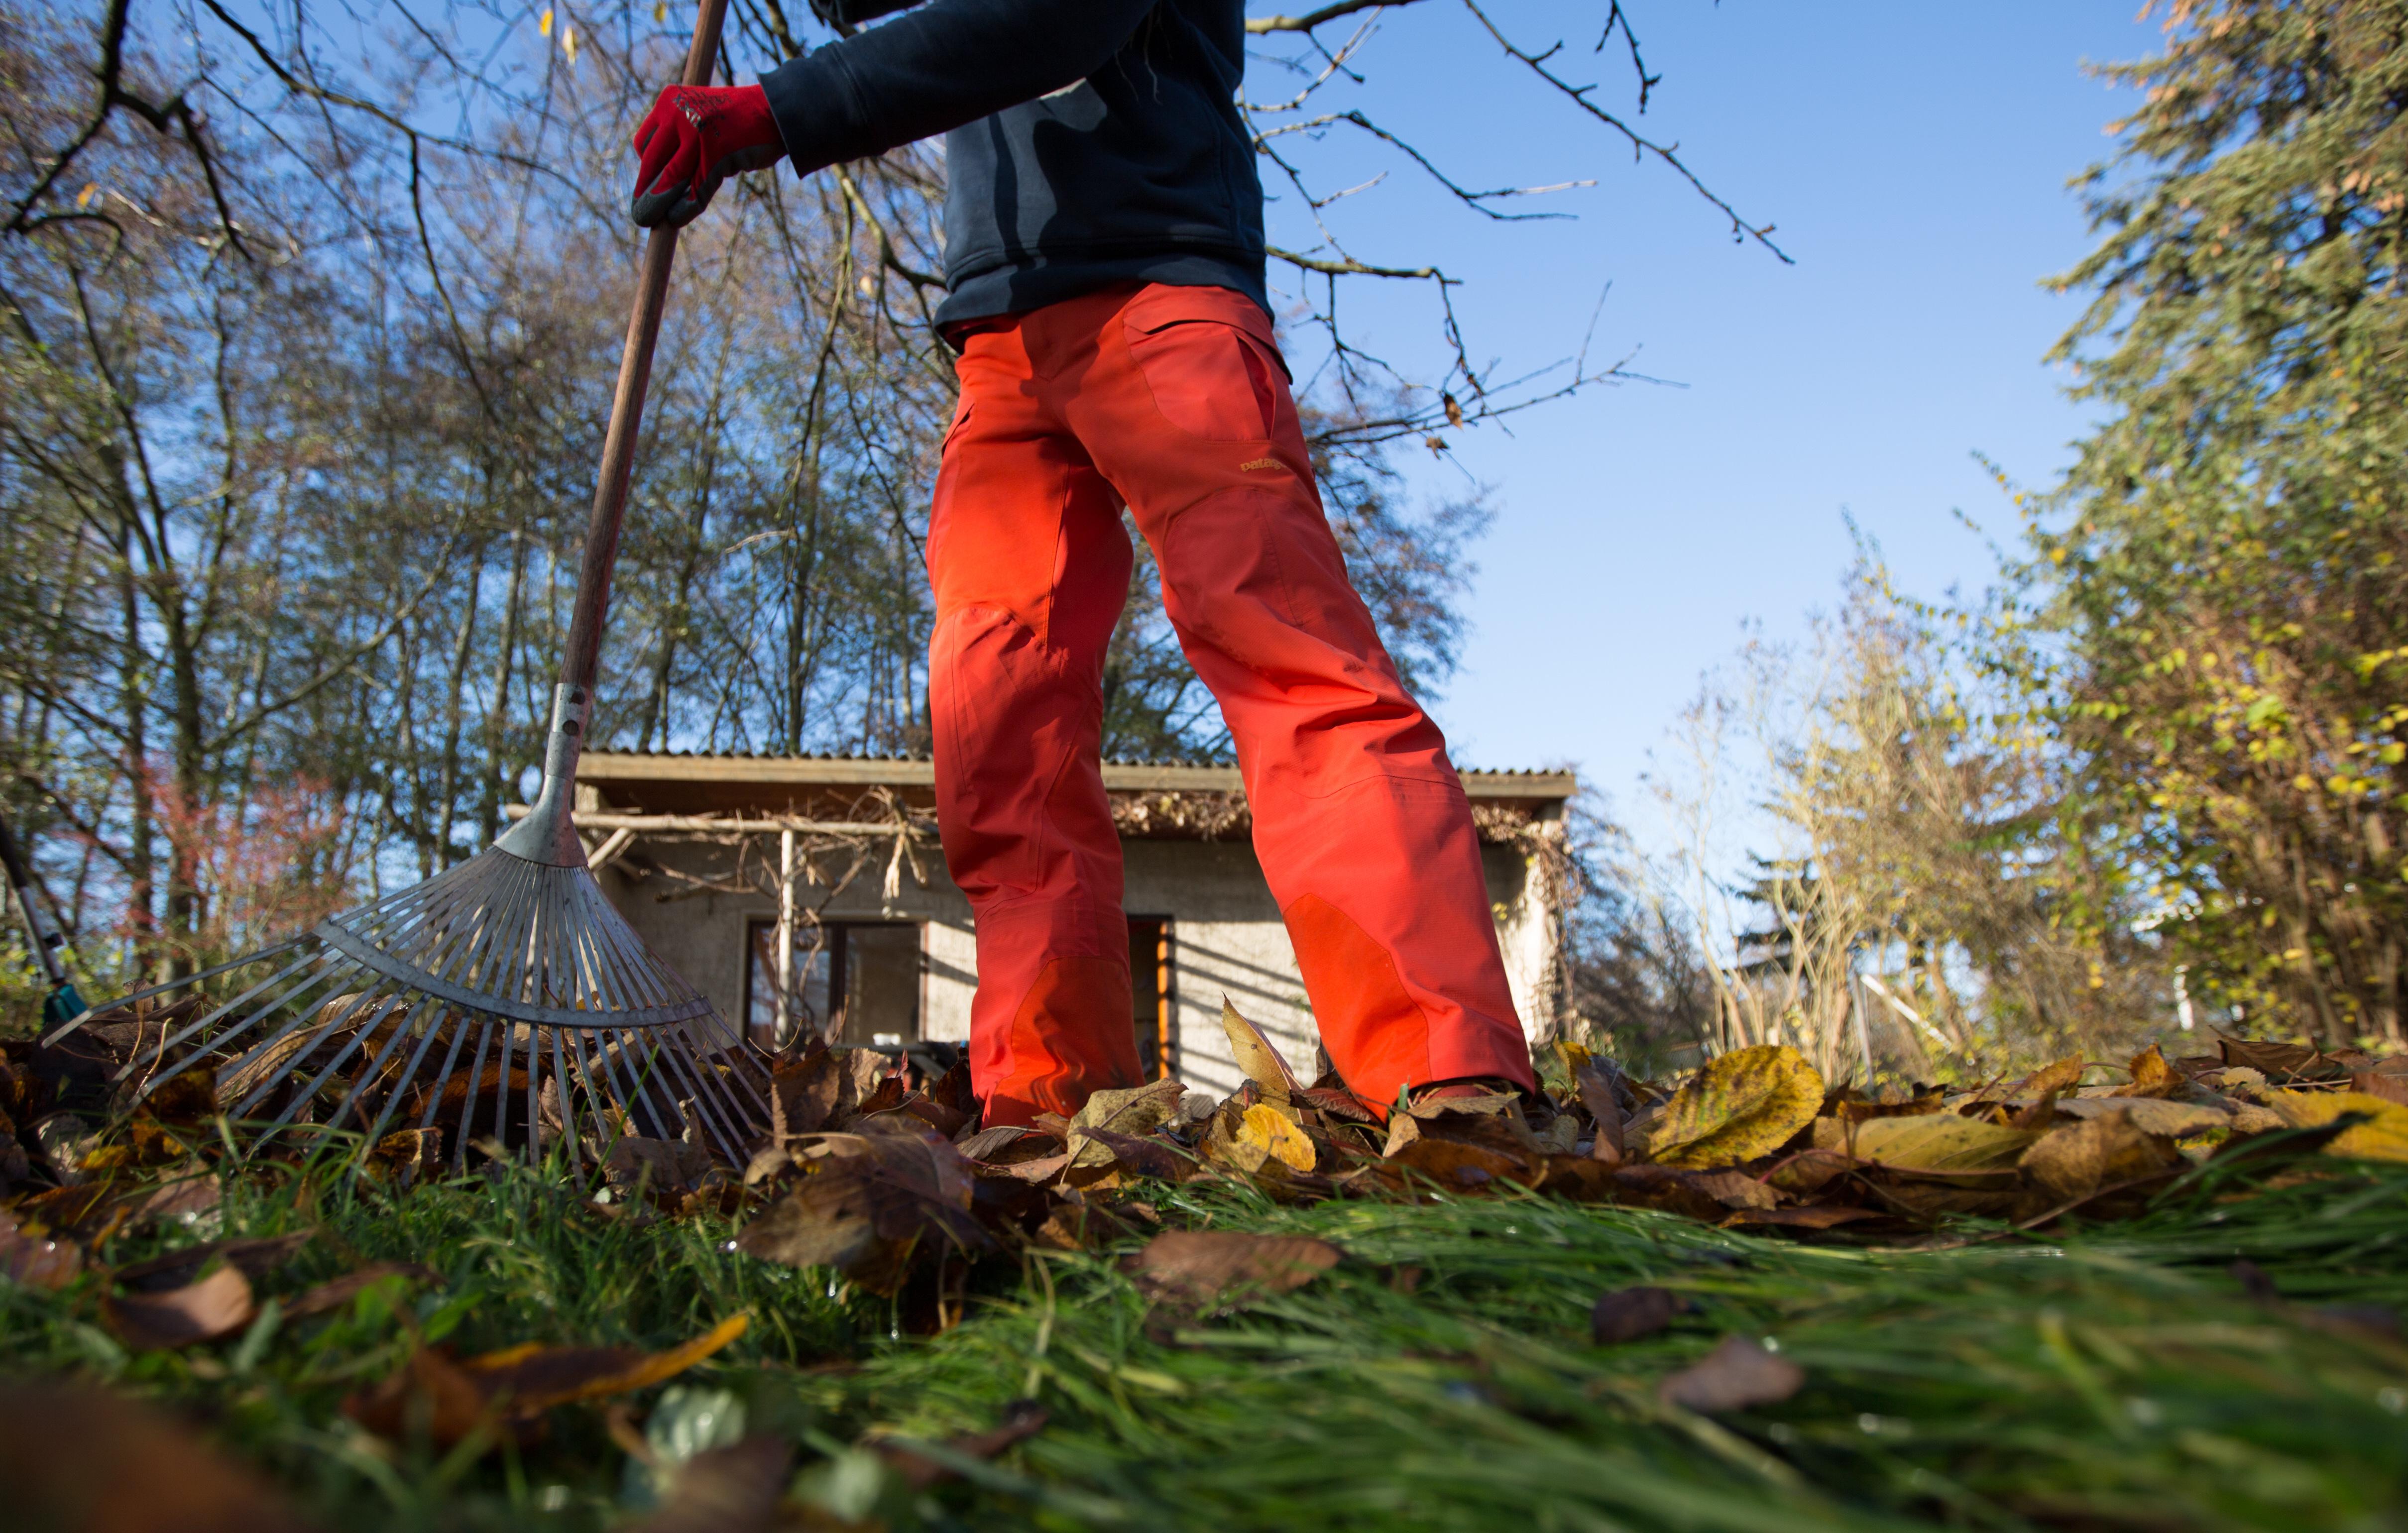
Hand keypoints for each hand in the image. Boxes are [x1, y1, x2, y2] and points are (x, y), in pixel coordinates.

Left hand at [630, 83, 783, 228]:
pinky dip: (684, 209)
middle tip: (640, 216)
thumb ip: (679, 142)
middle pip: (653, 163)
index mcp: (670, 102)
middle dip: (646, 193)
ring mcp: (697, 134)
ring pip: (671, 179)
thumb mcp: (699, 122)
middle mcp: (679, 114)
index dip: (645, 170)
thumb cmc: (737, 121)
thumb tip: (655, 183)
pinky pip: (695, 189)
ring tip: (651, 221)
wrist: (775, 111)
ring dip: (659, 205)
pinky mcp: (716, 155)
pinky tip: (677, 219)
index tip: (648, 186)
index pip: (644, 144)